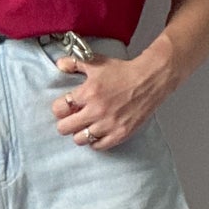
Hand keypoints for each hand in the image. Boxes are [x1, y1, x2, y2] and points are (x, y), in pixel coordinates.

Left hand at [49, 37, 179, 148]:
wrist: (150, 80)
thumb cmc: (123, 71)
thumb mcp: (97, 62)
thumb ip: (75, 63)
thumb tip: (59, 65)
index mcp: (88, 92)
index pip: (59, 108)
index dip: (59, 107)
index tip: (65, 106)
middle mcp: (96, 111)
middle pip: (64, 128)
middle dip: (65, 122)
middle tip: (73, 118)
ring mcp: (108, 124)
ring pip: (79, 139)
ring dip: (79, 132)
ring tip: (85, 125)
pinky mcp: (120, 134)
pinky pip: (98, 146)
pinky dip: (95, 141)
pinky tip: (97, 132)